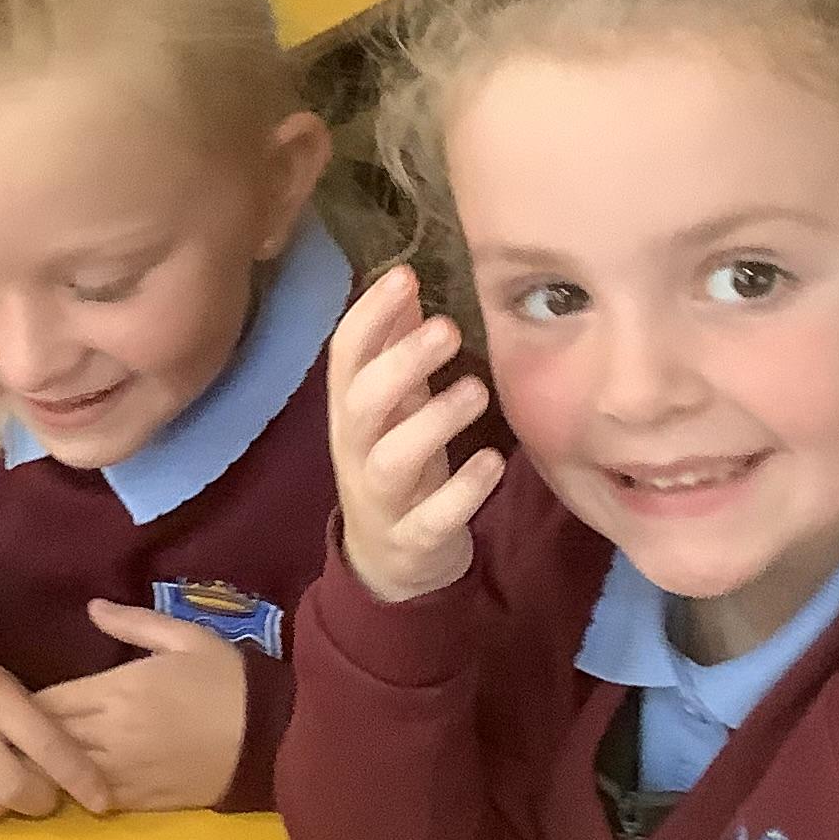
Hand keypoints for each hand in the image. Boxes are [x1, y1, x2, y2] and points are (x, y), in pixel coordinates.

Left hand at [30, 601, 245, 812]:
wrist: (271, 735)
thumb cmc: (228, 679)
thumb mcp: (185, 637)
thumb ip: (133, 621)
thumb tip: (91, 606)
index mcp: (118, 690)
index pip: (47, 703)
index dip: (27, 704)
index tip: (19, 701)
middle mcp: (113, 734)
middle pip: (47, 740)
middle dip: (27, 737)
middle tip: (15, 732)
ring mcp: (126, 772)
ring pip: (64, 775)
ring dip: (48, 767)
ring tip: (35, 760)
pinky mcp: (143, 800)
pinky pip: (94, 799)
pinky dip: (77, 791)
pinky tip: (72, 782)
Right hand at [325, 264, 501, 606]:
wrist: (389, 564)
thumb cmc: (398, 466)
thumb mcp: (394, 407)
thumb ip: (396, 349)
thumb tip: (406, 279)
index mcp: (351, 412)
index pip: (346, 356)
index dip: (369, 315)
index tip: (404, 275)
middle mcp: (356, 452)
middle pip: (360, 403)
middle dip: (400, 362)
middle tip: (449, 329)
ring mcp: (381, 499)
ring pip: (391, 459)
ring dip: (432, 421)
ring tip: (477, 391)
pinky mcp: (412, 541)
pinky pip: (431, 519)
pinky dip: (461, 491)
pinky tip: (492, 462)